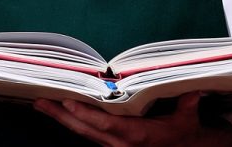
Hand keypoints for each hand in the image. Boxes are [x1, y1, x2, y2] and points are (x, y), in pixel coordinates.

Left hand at [32, 93, 231, 146]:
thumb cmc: (182, 133)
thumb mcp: (187, 119)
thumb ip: (186, 105)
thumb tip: (191, 90)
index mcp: (136, 135)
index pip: (105, 124)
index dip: (86, 114)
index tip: (68, 103)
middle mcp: (120, 143)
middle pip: (85, 129)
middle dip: (60, 115)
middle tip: (40, 100)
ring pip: (81, 133)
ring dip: (60, 119)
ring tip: (41, 103)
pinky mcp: (109, 146)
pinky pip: (86, 134)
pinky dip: (71, 122)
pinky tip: (57, 112)